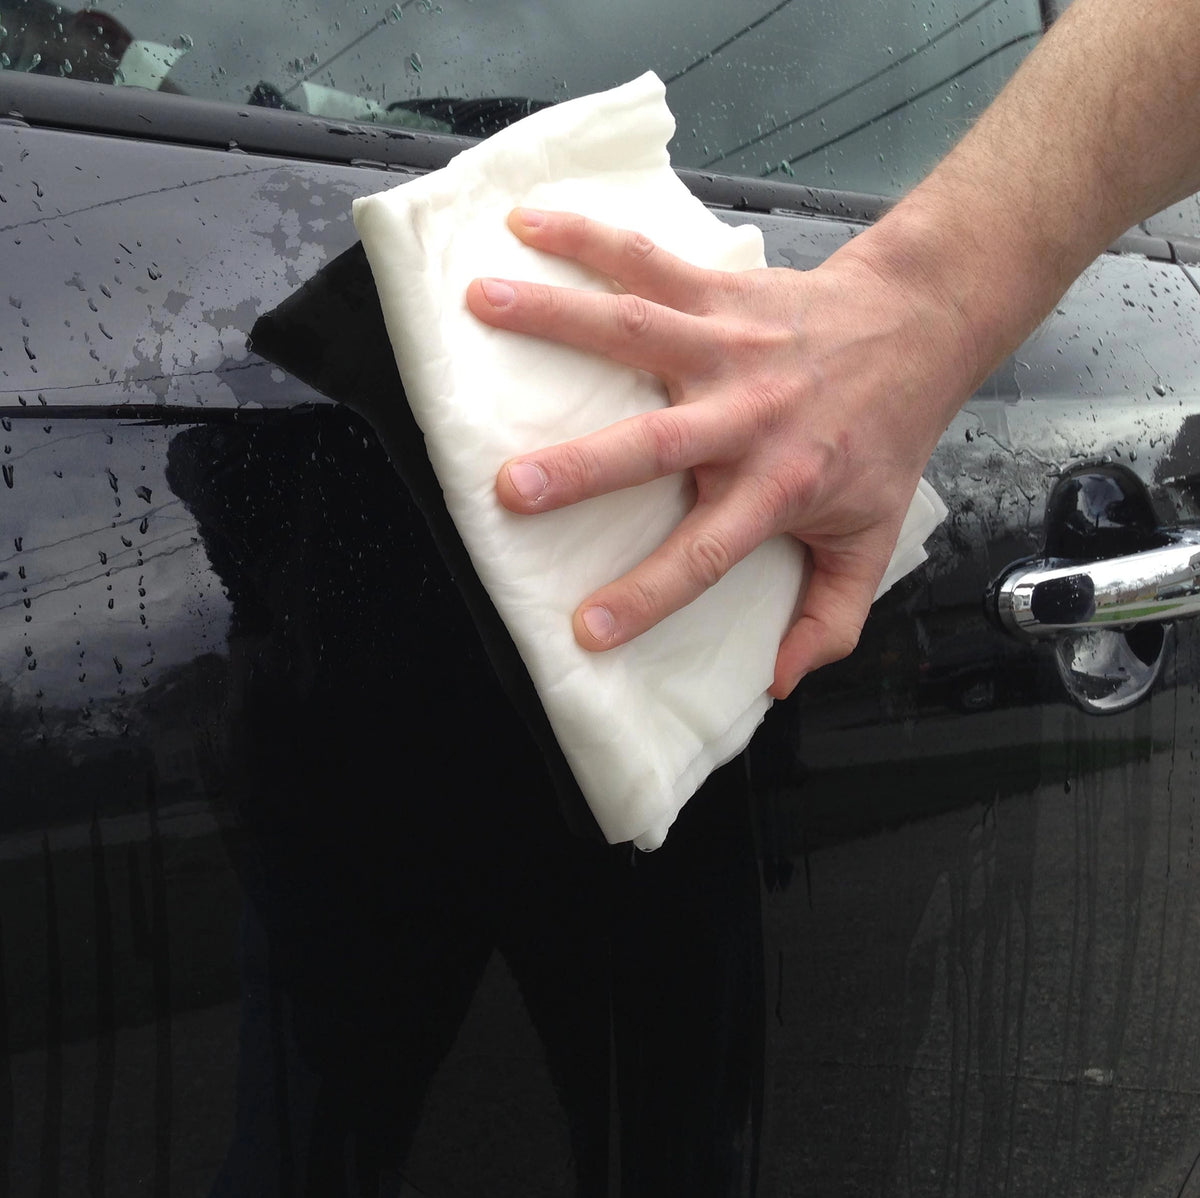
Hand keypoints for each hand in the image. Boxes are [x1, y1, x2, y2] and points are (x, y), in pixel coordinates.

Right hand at [466, 208, 973, 697]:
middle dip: (583, 468)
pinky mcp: (719, 293)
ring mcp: (728, 346)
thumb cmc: (882, 439)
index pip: (708, 555)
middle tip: (512, 489)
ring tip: (480, 304)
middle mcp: (746, 417)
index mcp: (777, 488)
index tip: (587, 631)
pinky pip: (648, 259)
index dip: (649, 595)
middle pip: (657, 446)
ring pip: (634, 331)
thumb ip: (829, 618)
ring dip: (554, 316)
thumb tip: (778, 683)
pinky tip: (527, 222)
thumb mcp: (870, 541)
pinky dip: (587, 237)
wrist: (915, 327)